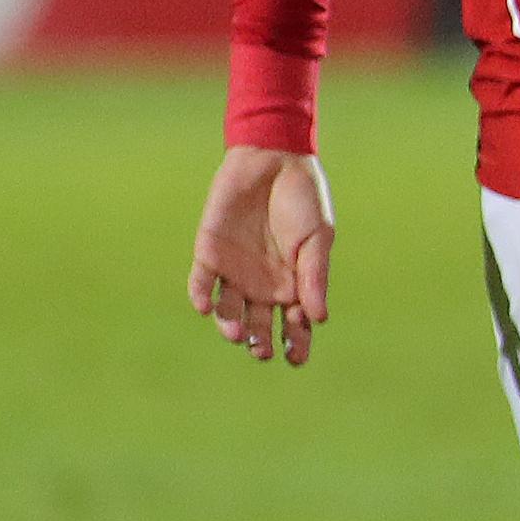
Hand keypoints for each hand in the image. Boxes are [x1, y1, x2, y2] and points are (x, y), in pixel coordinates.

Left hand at [189, 146, 337, 365]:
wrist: (272, 160)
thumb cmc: (303, 199)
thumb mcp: (317, 239)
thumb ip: (314, 277)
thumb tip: (318, 317)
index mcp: (294, 283)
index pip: (294, 324)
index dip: (296, 344)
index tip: (296, 360)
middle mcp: (263, 283)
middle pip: (258, 325)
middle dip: (259, 342)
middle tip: (261, 350)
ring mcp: (234, 270)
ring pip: (228, 310)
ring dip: (230, 326)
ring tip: (236, 332)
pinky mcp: (209, 253)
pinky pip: (200, 283)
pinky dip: (201, 298)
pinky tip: (208, 308)